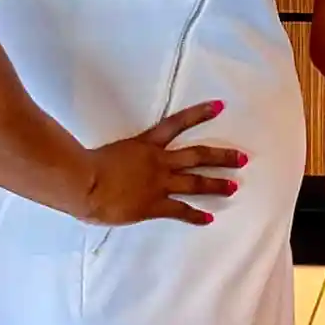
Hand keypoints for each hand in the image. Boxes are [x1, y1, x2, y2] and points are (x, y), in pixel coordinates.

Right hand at [76, 100, 245, 226]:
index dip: (199, 113)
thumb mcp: (105, 155)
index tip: (219, 106)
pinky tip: (208, 218)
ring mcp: (159, 182)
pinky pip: (180, 209)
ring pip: (195, 182)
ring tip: (233, 186)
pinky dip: (195, 215)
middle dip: (221, 157)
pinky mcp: (154, 204)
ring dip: (216, 184)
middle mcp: (158, 161)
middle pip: (197, 156)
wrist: (84, 182)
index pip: (177, 123)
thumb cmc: (86, 167)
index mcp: (145, 144)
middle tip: (241, 158)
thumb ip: (116, 160)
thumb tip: (110, 168)